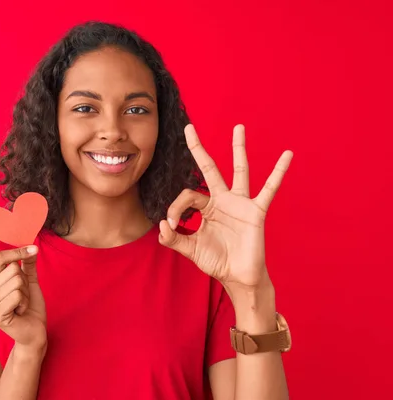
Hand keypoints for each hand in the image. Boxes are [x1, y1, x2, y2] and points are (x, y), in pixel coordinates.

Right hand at [0, 246, 46, 352]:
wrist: (35, 332)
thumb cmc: (30, 308)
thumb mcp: (29, 282)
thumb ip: (27, 265)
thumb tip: (31, 247)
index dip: (17, 252)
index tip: (34, 249)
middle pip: (12, 269)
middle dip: (25, 282)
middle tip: (23, 297)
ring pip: (16, 281)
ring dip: (26, 293)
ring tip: (22, 305)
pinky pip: (17, 295)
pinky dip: (25, 302)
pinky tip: (20, 312)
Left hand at [159, 124, 292, 289]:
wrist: (238, 277)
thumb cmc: (216, 261)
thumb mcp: (190, 250)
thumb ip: (173, 240)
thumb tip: (162, 226)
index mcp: (206, 207)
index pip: (187, 195)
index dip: (176, 208)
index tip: (173, 226)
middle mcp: (222, 200)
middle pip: (209, 168)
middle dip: (198, 148)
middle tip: (188, 127)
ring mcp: (240, 203)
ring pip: (239, 170)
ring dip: (238, 148)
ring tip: (238, 126)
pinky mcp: (256, 211)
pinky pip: (269, 188)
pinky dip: (278, 172)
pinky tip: (287, 154)